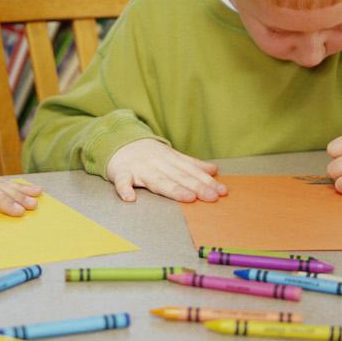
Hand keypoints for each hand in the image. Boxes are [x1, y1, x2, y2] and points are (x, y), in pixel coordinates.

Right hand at [105, 138, 227, 202]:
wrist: (119, 142)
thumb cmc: (149, 154)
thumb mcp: (172, 156)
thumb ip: (192, 164)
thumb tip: (214, 170)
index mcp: (171, 160)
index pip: (192, 172)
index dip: (207, 182)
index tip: (222, 191)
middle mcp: (158, 164)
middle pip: (179, 177)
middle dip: (197, 187)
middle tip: (212, 197)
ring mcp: (140, 169)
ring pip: (158, 181)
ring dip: (173, 189)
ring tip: (188, 198)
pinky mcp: (122, 173)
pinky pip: (122, 182)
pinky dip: (124, 190)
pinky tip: (130, 199)